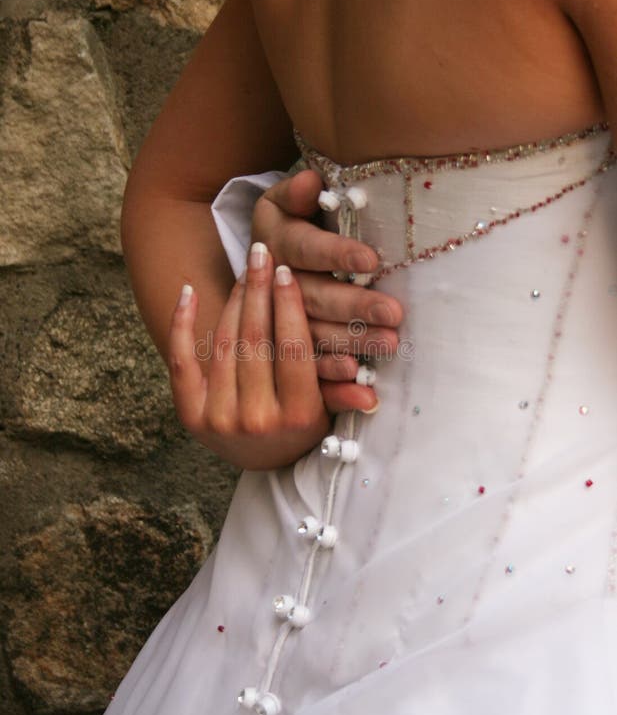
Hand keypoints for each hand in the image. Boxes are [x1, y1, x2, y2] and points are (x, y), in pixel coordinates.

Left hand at [167, 243, 331, 469]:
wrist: (259, 461)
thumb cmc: (300, 427)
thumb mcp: (326, 413)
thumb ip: (343, 395)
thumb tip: (373, 392)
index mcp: (296, 416)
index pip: (292, 349)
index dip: (288, 306)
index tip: (286, 271)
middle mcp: (256, 419)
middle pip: (256, 340)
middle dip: (259, 291)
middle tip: (261, 253)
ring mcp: (218, 418)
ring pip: (224, 343)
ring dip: (232, 300)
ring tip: (242, 270)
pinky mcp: (189, 415)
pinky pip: (181, 360)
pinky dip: (181, 323)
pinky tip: (189, 290)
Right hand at [251, 169, 403, 412]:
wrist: (268, 258)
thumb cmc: (294, 221)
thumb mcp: (285, 203)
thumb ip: (296, 193)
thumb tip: (311, 182)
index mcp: (273, 244)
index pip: (303, 248)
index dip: (334, 254)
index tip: (370, 259)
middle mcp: (272, 286)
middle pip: (312, 298)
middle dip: (352, 307)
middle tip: (393, 313)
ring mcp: (277, 322)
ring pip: (312, 336)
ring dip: (350, 342)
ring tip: (388, 343)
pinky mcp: (287, 350)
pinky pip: (307, 369)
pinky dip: (330, 379)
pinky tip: (356, 379)